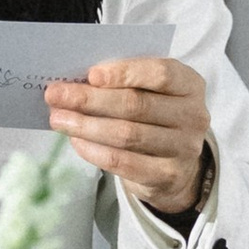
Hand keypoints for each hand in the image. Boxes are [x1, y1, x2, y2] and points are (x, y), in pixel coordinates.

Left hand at [44, 52, 210, 212]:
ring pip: (127, 134)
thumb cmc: (155, 116)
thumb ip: (125, 82)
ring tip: (58, 119)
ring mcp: (184, 148)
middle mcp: (193, 115)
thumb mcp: (151, 91)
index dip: (124, 73)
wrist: (176, 164)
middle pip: (136, 105)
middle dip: (90, 99)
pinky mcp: (167, 175)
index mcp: (189, 84)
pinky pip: (124, 163)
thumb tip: (77, 81)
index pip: (160, 74)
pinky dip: (94, 151)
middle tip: (56, 95)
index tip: (90, 75)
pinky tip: (75, 141)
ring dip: (86, 125)